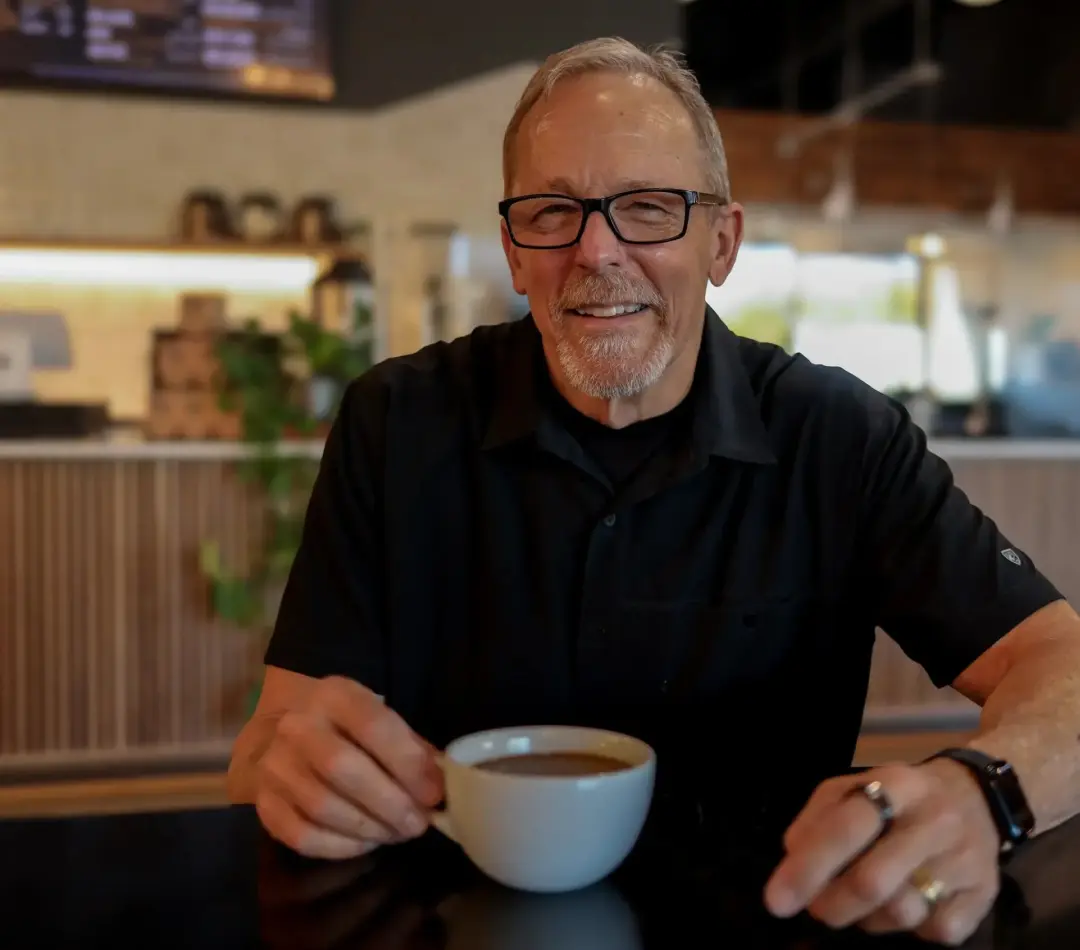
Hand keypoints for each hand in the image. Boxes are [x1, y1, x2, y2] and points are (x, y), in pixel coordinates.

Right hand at [255, 676, 444, 859]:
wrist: (279, 731)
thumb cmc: (345, 726)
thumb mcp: (378, 717)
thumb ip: (410, 747)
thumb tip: (439, 786)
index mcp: (334, 696)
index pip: (373, 725)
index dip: (408, 763)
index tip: (434, 793)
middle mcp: (297, 727)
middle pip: (343, 769)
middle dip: (389, 803)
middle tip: (418, 823)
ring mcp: (274, 766)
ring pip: (323, 807)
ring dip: (369, 828)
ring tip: (397, 832)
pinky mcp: (263, 804)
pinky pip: (303, 836)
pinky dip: (341, 846)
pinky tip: (366, 842)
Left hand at [763, 761, 1001, 945]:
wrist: (977, 797)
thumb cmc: (901, 796)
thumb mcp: (857, 787)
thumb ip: (819, 817)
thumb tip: (792, 856)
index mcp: (896, 784)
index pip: (846, 827)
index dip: (808, 867)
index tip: (776, 899)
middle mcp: (935, 820)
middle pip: (873, 881)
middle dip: (832, 904)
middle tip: (817, 909)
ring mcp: (965, 859)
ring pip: (902, 912)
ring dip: (869, 917)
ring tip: (865, 899)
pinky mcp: (986, 894)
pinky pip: (935, 930)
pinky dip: (912, 928)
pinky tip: (910, 900)